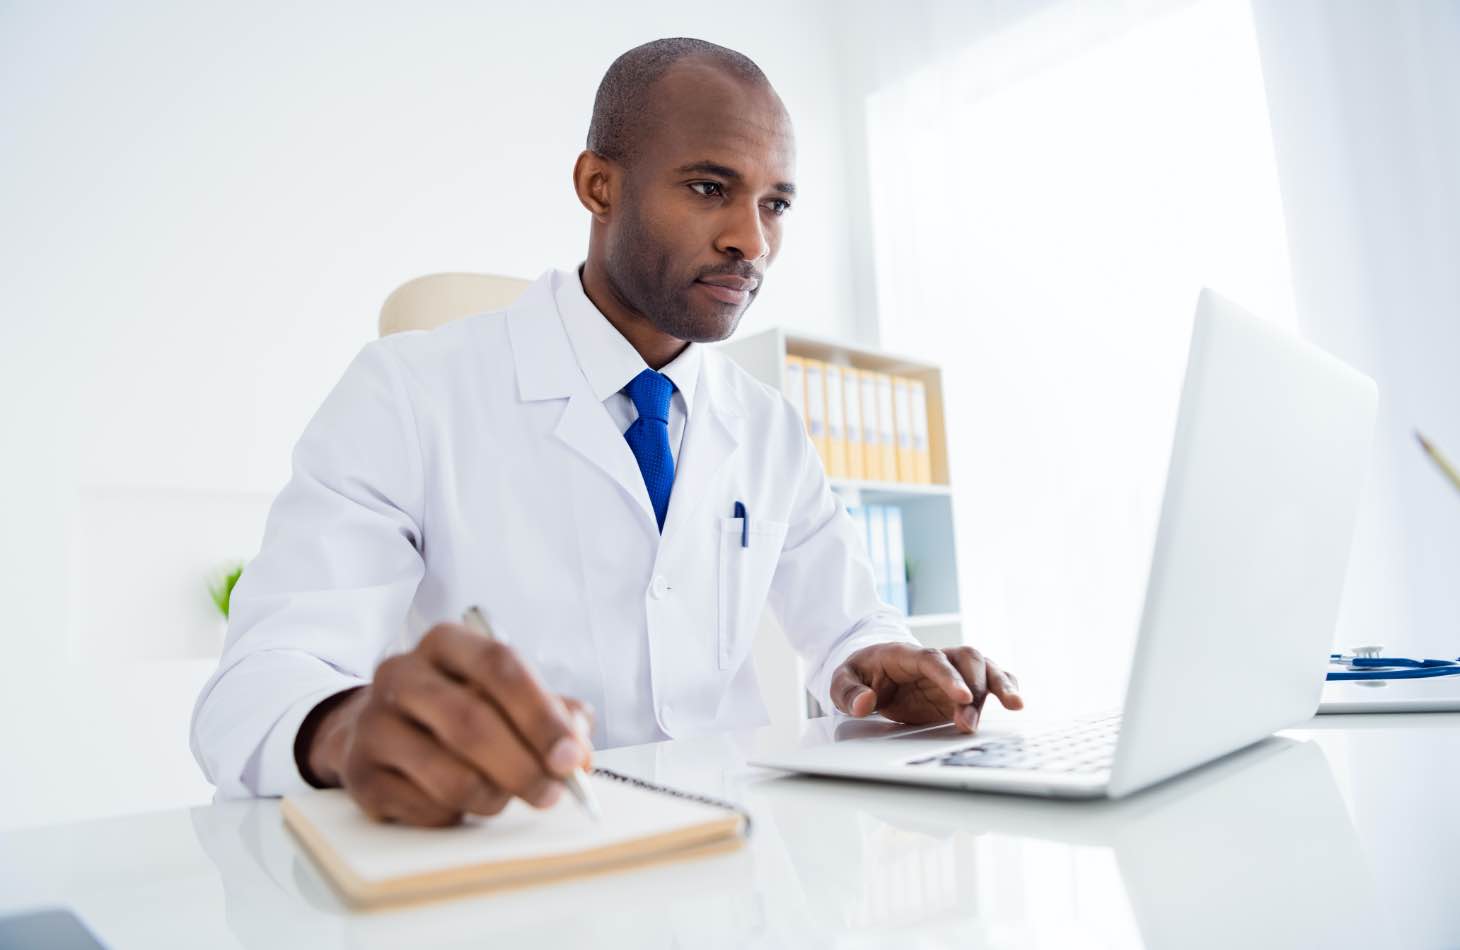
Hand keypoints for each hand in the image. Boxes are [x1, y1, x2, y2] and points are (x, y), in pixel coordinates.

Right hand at [296, 622, 592, 826]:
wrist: (379, 729)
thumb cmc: (459, 707)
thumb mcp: (506, 695)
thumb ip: (553, 714)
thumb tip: (578, 751)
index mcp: (446, 642)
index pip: (500, 666)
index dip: (541, 715)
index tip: (571, 757)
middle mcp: (401, 673)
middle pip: (471, 722)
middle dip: (522, 767)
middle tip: (553, 794)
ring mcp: (373, 724)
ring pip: (448, 774)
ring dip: (492, 797)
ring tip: (504, 798)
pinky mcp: (359, 774)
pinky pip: (424, 807)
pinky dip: (456, 814)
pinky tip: (459, 803)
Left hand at [830, 643, 1021, 731]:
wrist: (873, 673)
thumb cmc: (860, 675)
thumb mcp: (842, 681)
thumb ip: (848, 692)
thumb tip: (864, 704)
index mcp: (905, 654)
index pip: (932, 659)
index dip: (948, 676)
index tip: (962, 697)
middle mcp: (935, 658)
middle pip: (965, 659)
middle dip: (974, 688)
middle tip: (968, 722)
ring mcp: (952, 671)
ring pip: (984, 666)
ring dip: (999, 685)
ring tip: (1014, 706)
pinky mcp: (963, 685)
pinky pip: (991, 677)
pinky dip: (1006, 686)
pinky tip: (1016, 702)